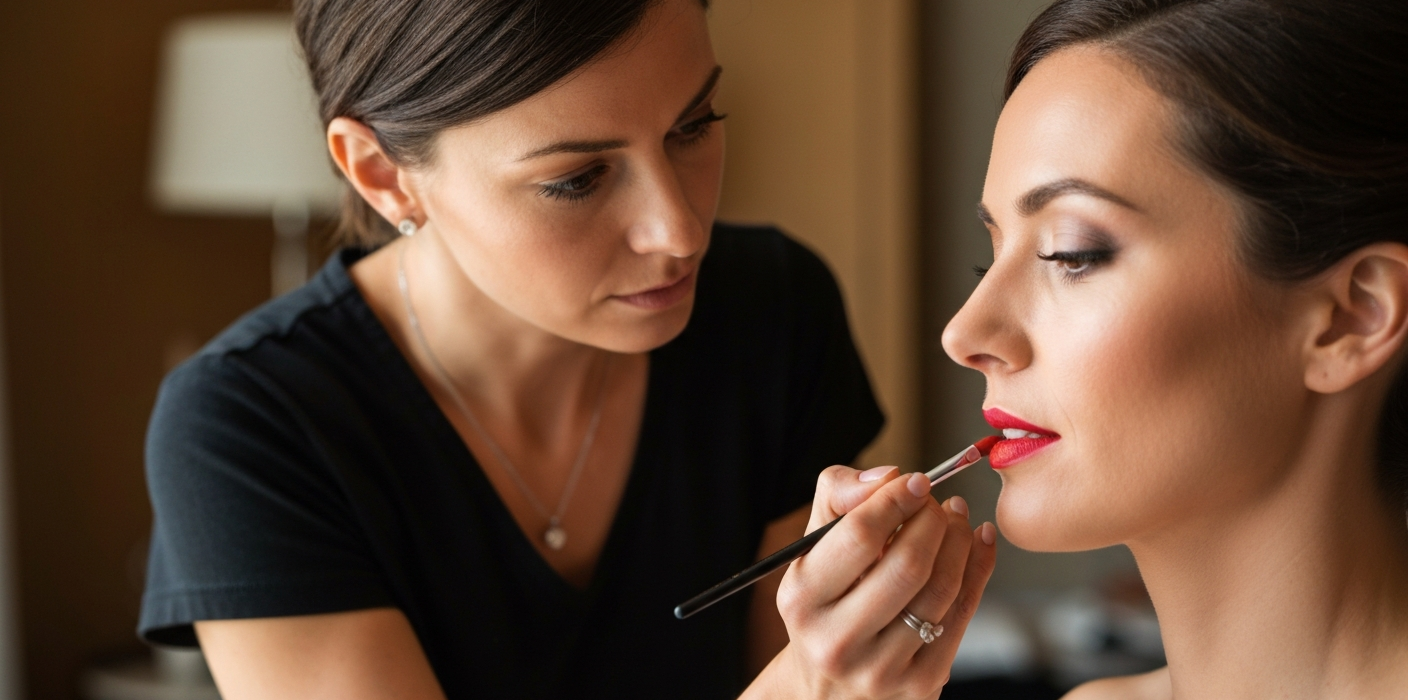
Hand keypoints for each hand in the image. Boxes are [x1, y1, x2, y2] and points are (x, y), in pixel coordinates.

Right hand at [749, 466, 996, 698]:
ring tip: (956, 519)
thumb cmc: (826, 602)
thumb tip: (887, 477)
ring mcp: (880, 669)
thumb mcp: (813, 549)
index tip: (915, 481)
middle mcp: (835, 641)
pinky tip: (978, 543)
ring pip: (940, 588)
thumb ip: (838, 497)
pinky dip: (978, 569)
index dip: (895, 500)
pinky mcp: (920, 685)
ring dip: (960, 540)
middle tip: (936, 504)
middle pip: (907, 564)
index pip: (859, 536)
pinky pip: (961, 615)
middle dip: (932, 520)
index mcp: (801, 600)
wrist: (830, 686)